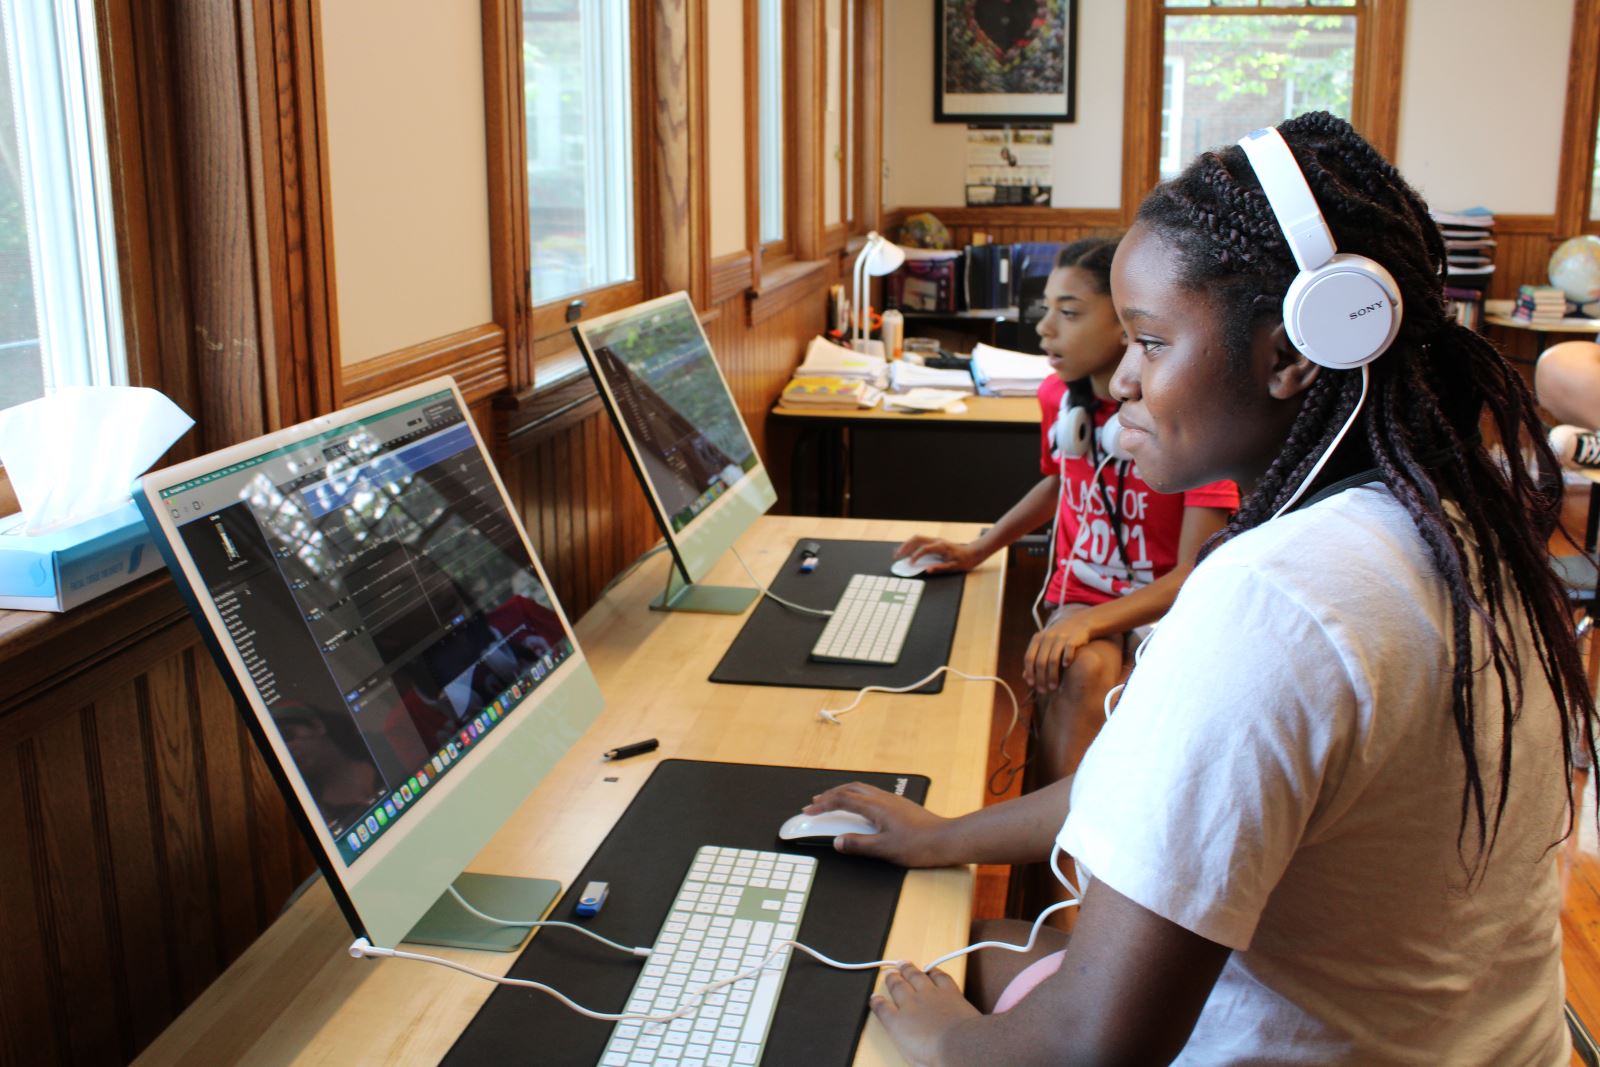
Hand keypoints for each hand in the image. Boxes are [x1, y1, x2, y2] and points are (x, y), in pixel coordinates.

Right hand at [804, 782, 958, 866]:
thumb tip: (838, 841)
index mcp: (876, 807)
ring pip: (862, 789)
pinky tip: (860, 808)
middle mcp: (883, 799)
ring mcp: (893, 801)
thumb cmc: (921, 845)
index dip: (823, 804)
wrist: (947, 839)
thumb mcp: (884, 849)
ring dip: (844, 793)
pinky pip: (872, 794)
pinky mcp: (900, 806)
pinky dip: (857, 797)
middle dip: (830, 794)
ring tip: (833, 802)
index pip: (842, 799)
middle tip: (816, 803)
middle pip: (850, 788)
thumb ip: (859, 844)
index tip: (809, 810)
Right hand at [870, 963, 978, 1066]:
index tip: (875, 998)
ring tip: (904, 963)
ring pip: (915, 976)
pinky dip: (934, 971)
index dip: (877, 1002)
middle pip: (897, 986)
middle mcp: (910, 1004)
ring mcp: (929, 994)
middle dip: (891, 979)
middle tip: (889, 973)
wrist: (958, 1045)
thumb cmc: (935, 1057)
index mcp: (898, 1023)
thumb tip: (905, 1040)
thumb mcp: (911, 1057)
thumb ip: (905, 1042)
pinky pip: (939, 976)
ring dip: (908, 969)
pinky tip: (932, 969)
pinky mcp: (948, 990)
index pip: (882, 1009)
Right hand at [892, 536, 982, 574]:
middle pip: (917, 539)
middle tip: (897, 556)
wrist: (971, 553)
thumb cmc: (963, 561)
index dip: (915, 556)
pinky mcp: (934, 542)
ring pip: (917, 538)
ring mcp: (935, 540)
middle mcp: (937, 541)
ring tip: (898, 553)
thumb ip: (939, 568)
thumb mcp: (953, 567)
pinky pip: (920, 541)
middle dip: (905, 546)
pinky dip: (911, 545)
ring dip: (906, 545)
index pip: (924, 549)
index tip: (909, 564)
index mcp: (941, 546)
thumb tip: (927, 570)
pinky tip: (906, 551)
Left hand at [1024, 615, 1094, 690]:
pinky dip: (1067, 658)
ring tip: (1054, 687)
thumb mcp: (1044, 646)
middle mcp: (1047, 637)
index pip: (1029, 658)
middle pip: (1040, 662)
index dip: (1029, 672)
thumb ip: (1035, 659)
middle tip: (1044, 691)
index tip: (1032, 685)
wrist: (1079, 622)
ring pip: (1053, 659)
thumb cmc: (1058, 639)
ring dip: (1053, 675)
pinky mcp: (1073, 637)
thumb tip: (1024, 677)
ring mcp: (1060, 637)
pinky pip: (1068, 649)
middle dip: (1041, 678)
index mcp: (1037, 639)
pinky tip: (1066, 667)